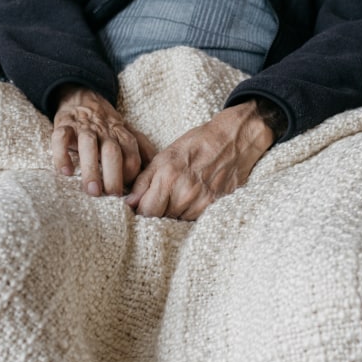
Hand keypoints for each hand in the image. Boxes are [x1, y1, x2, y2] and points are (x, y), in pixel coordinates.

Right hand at [52, 85, 155, 196]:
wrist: (80, 97)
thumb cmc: (105, 125)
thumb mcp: (127, 132)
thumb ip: (142, 149)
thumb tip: (157, 170)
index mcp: (121, 133)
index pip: (131, 153)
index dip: (131, 172)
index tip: (126, 191)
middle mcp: (104, 130)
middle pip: (112, 151)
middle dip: (113, 174)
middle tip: (111, 195)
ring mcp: (83, 127)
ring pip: (88, 145)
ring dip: (91, 169)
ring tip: (92, 191)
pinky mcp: (63, 124)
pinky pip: (61, 137)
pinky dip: (62, 154)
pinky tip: (65, 172)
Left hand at [125, 101, 274, 219]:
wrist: (232, 140)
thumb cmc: (196, 145)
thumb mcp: (164, 156)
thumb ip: (144, 181)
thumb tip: (129, 203)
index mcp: (168, 176)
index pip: (146, 211)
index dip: (140, 211)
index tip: (140, 207)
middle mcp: (185, 192)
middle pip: (160, 219)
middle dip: (156, 212)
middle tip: (160, 198)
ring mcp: (202, 201)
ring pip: (177, 221)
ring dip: (173, 213)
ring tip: (178, 195)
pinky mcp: (215, 206)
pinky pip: (193, 220)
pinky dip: (188, 212)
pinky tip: (191, 198)